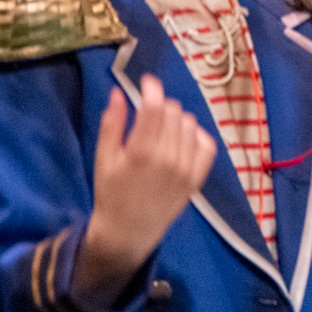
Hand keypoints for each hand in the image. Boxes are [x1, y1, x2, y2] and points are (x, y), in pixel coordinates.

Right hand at [77, 77, 216, 308]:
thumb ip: (112, 124)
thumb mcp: (104, 158)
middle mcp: (168, 159)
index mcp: (141, 153)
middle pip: (173, 112)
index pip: (155, 108)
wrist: (128, 231)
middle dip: (160, 106)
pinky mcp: (198, 177)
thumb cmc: (111, 193)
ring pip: (190, 124)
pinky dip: (195, 135)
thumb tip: (119, 93)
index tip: (147, 81)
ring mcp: (187, 169)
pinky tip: (181, 139)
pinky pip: (207, 143)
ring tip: (160, 129)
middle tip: (148, 113)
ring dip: (176, 119)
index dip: (152, 89)